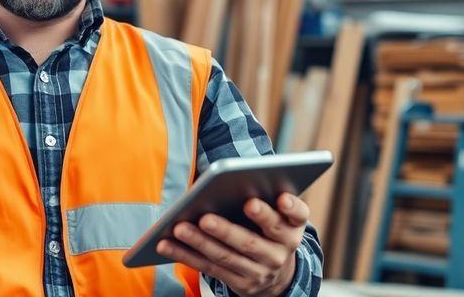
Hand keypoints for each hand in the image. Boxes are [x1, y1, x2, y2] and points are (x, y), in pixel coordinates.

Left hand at [156, 193, 308, 296]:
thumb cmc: (269, 229)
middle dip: (227, 230)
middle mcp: (280, 252)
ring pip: (226, 256)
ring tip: (178, 227)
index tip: (280, 197)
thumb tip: (229, 179)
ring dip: (199, 242)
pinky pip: (210, 268)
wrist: (278, 275)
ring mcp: (261, 271)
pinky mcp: (241, 284)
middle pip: (252, 242)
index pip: (297, 215)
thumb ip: (264, 197)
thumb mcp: (278, 214)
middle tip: (205, 218)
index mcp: (292, 227)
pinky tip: (166, 244)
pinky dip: (186, 255)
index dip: (291, 206)